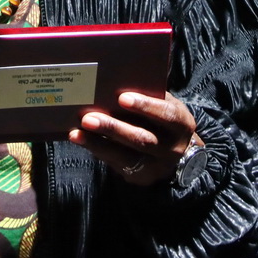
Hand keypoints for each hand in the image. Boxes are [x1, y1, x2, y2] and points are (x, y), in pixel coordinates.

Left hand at [68, 92, 199, 185]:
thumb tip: (116, 79)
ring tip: (77, 133)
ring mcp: (157, 167)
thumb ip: (149, 94)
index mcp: (181, 124)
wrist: (176, 151)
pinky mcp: (141, 177)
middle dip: (113, 128)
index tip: (121, 98)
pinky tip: (81, 140)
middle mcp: (172, 149)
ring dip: (98, 144)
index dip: (145, 106)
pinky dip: (97, 151)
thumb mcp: (164, 104)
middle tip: (88, 118)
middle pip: (142, 139)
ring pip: (126, 157)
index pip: (166, 115)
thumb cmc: (163, 118)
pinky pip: (117, 165)